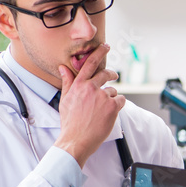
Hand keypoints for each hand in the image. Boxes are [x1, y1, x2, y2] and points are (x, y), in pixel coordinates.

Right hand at [53, 43, 124, 167]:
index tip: (105, 46)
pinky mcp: (113, 106)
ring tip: (102, 111)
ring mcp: (103, 97)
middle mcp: (91, 88)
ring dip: (111, 98)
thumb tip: (63, 67)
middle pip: (106, 74)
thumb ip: (67, 82)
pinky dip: (118, 105)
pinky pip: (121, 100)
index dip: (99, 53)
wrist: (76, 140)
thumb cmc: (70, 122)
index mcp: (79, 85)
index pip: (90, 64)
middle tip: (114, 76)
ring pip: (113, 91)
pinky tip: (110, 113)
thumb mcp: (65, 100)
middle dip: (112, 74)